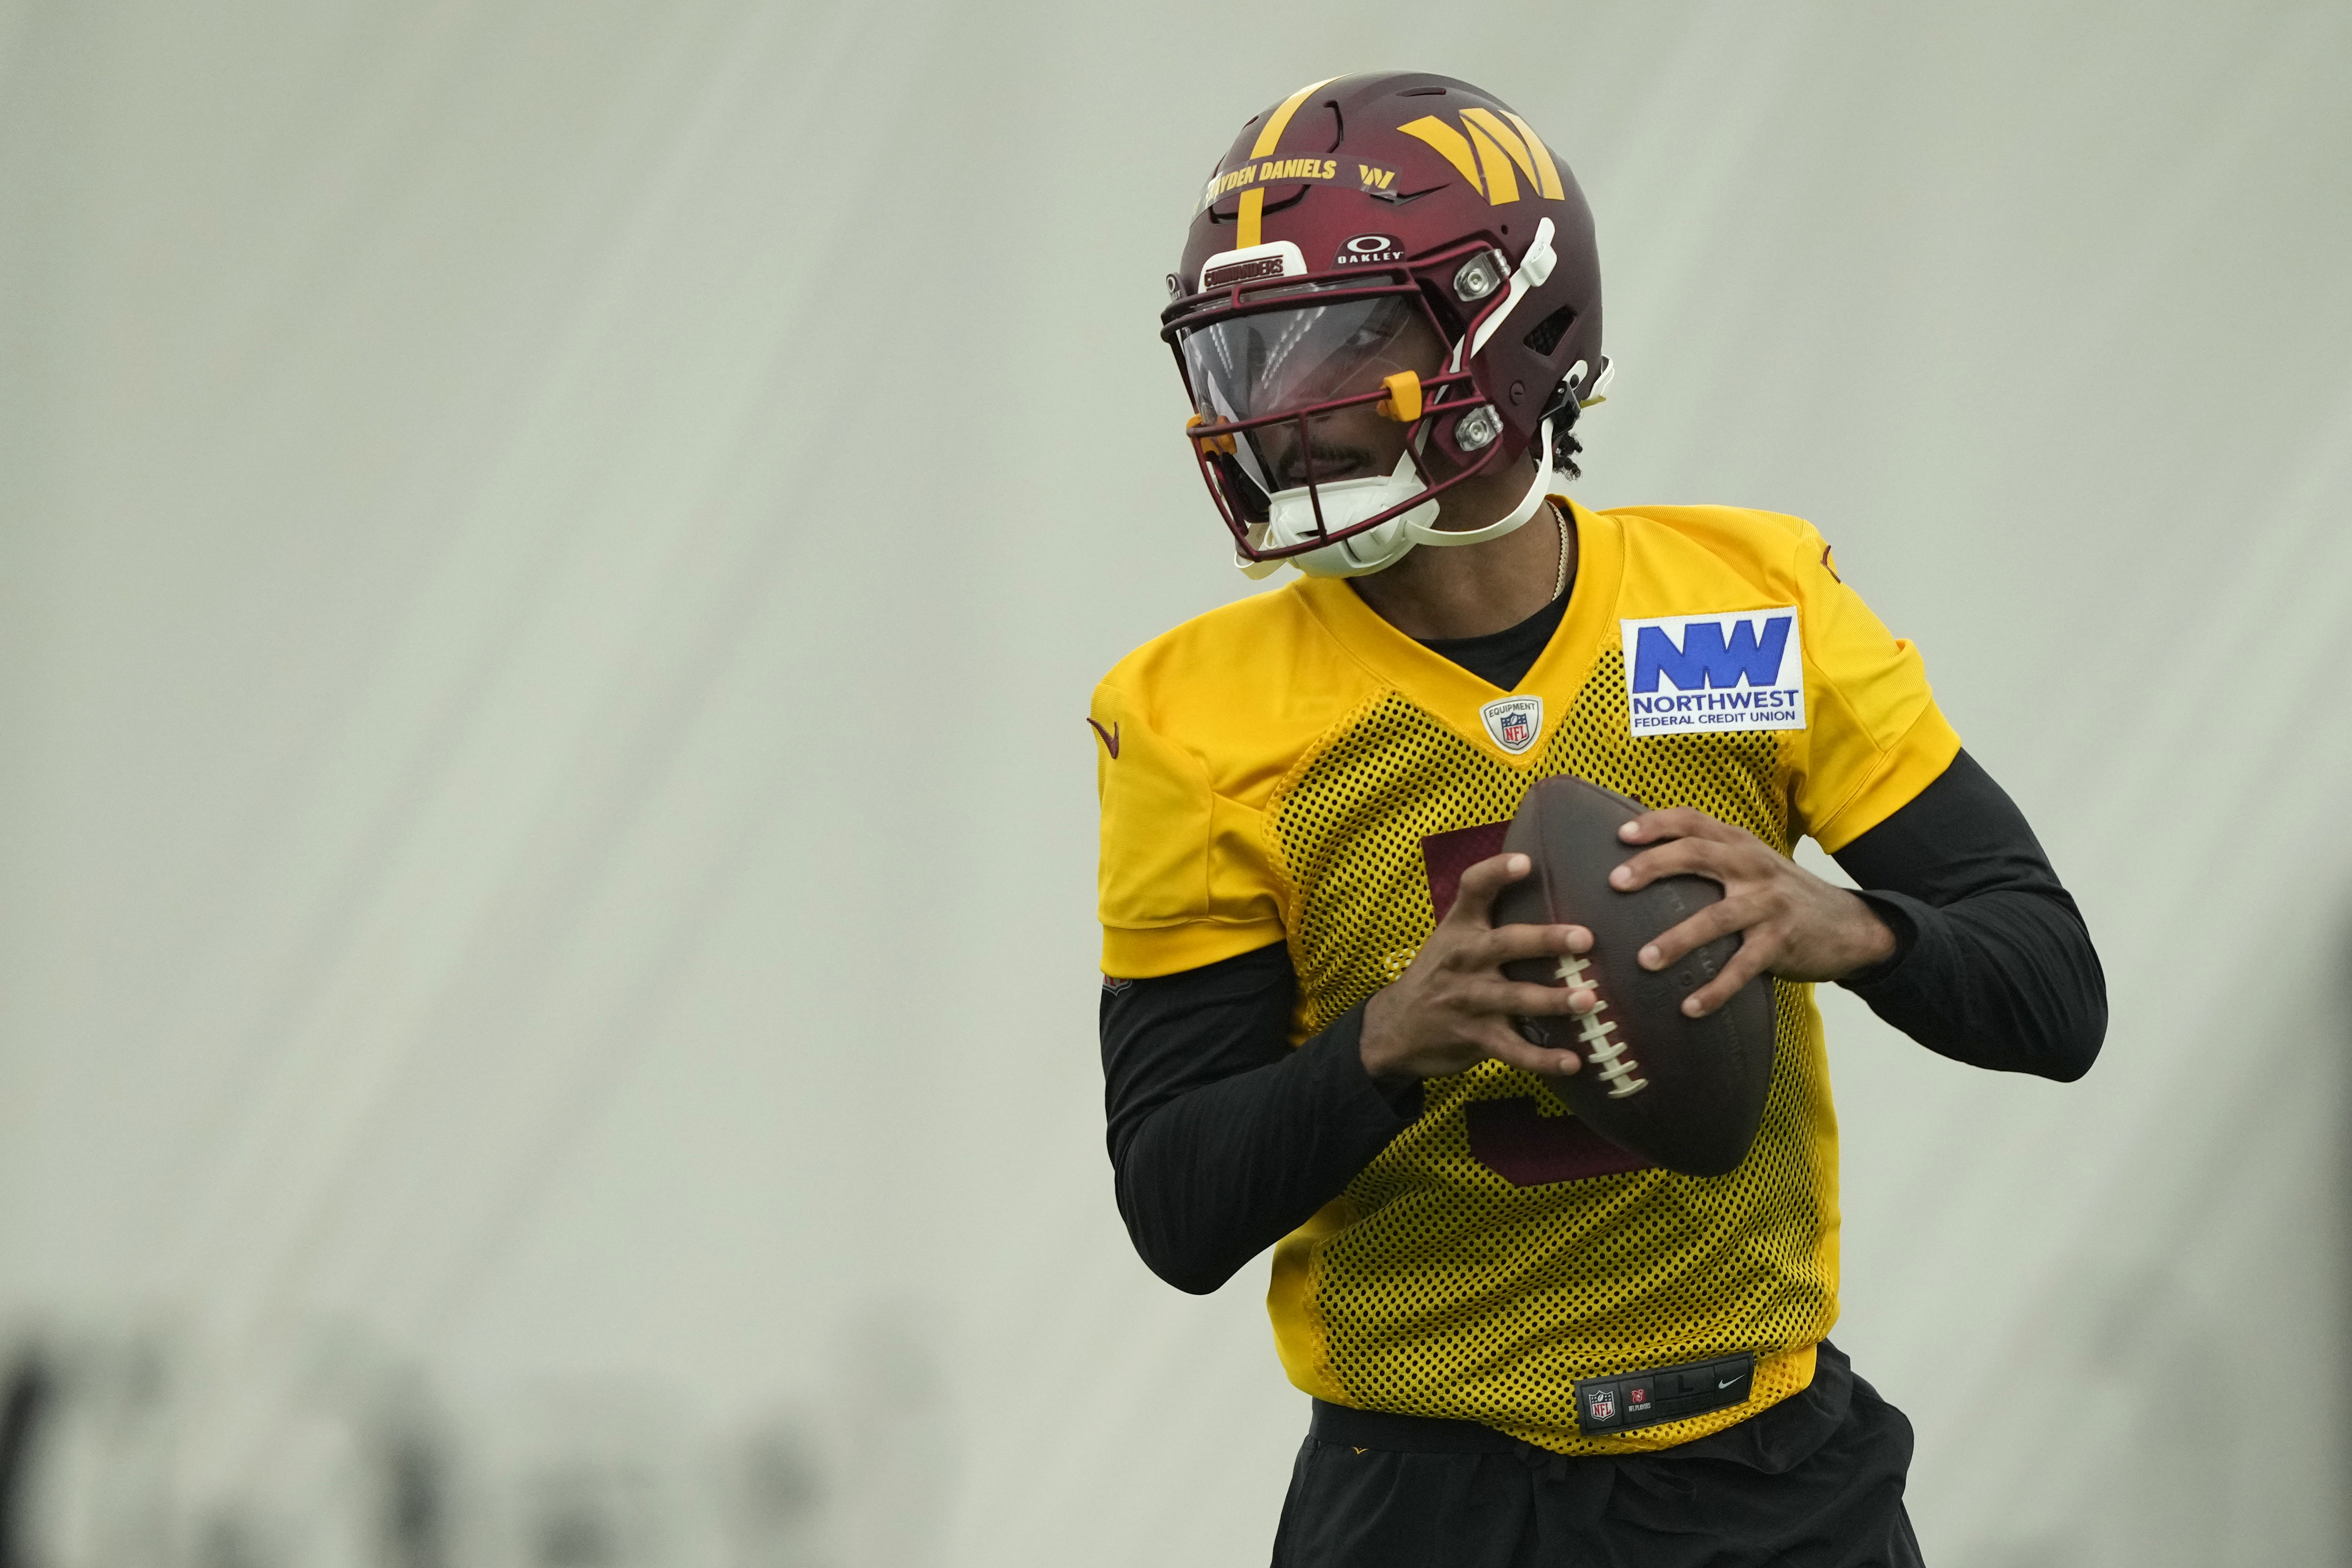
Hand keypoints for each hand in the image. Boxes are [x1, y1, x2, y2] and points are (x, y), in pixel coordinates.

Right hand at [1360, 852, 1596, 1083]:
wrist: (1394, 1028)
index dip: (1498, 872)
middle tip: (1584, 938)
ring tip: (1588, 1000)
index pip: (1473, 888)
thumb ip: (1488, 912)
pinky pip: (1513, 1050)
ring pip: (1514, 999)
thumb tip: (1544, 872)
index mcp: (1459, 927)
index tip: (1526, 862)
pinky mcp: (1474, 1038)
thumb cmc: (1439, 973)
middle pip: (1505, 944)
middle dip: (1545, 940)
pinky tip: (1574, 1063)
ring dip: (1552, 1000)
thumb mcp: (1452, 935)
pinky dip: (1543, 1059)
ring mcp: (1468, 1000)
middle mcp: (1463, 959)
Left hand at [1609, 809, 1896, 1017]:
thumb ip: (1711, 857)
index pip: (1694, 821)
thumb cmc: (1782, 896)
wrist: (1849, 926)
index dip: (1657, 823)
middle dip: (1653, 866)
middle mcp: (1753, 866)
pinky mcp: (1782, 941)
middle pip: (1697, 854)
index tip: (1620, 833)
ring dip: (1678, 939)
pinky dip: (1716, 989)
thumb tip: (1643, 863)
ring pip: (1717, 917)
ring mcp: (1769, 903)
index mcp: (1739, 844)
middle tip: (1615, 883)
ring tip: (1644, 960)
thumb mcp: (1751, 865)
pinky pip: (1743, 967)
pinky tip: (1690, 1007)